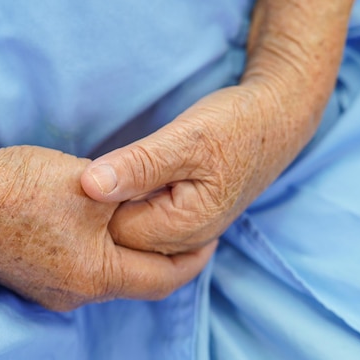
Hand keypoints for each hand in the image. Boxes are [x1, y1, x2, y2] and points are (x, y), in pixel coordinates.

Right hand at [0, 137, 214, 310]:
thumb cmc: (20, 188)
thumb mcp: (88, 185)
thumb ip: (126, 198)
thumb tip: (150, 202)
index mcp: (95, 277)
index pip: (163, 278)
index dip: (193, 257)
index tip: (211, 236)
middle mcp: (72, 295)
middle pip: (134, 279)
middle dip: (160, 254)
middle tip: (180, 228)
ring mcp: (46, 291)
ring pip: (104, 275)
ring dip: (126, 252)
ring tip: (140, 223)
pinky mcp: (26, 278)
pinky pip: (77, 271)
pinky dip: (97, 253)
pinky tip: (95, 228)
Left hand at [81, 85, 290, 254]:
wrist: (275, 118)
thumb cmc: (235, 125)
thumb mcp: (186, 138)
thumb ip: (139, 165)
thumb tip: (88, 186)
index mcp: (182, 228)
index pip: (113, 233)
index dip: (93, 204)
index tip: (84, 173)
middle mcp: (183, 241)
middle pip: (119, 239)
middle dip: (100, 209)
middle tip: (90, 171)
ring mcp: (184, 233)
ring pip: (129, 231)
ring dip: (114, 204)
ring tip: (111, 171)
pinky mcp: (182, 218)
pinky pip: (142, 221)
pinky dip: (128, 202)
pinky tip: (126, 180)